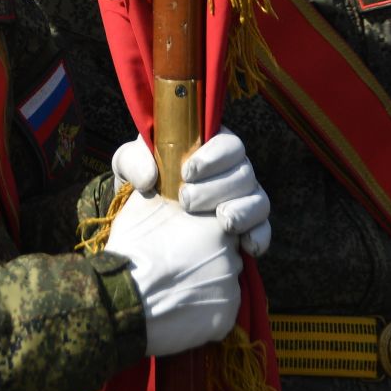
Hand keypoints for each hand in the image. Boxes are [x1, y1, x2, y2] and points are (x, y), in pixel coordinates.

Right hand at [103, 187, 241, 356]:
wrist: (124, 296)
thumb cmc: (133, 247)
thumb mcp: (146, 203)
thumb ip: (172, 191)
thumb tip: (171, 184)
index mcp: (217, 222)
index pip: (220, 224)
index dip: (201, 232)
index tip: (183, 241)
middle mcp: (232, 253)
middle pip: (224, 253)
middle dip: (206, 257)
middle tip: (177, 264)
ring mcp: (231, 287)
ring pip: (222, 281)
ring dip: (206, 283)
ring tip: (176, 287)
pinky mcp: (226, 318)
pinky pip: (220, 310)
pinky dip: (204, 310)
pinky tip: (180, 308)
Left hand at [111, 128, 271, 256]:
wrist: (139, 222)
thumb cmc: (139, 181)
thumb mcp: (128, 165)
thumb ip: (133, 160)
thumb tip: (149, 177)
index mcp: (208, 147)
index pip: (228, 143)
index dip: (215, 155)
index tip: (188, 172)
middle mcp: (231, 171)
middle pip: (244, 172)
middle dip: (218, 187)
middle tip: (186, 202)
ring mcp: (241, 201)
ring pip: (258, 201)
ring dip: (242, 211)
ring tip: (222, 222)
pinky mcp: (245, 230)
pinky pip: (263, 231)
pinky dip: (259, 237)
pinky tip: (246, 246)